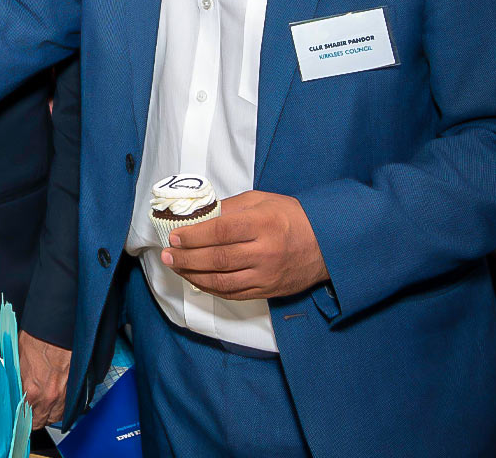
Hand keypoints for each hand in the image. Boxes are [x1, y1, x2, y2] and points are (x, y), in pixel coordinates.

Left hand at [17, 331, 69, 428]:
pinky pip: (66, 408)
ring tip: (40, 405)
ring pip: (54, 417)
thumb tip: (10, 390)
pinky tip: (53, 399)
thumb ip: (15, 381)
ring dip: (46, 413)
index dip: (18, 418)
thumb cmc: (37, 339)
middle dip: (32, 418)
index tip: (15, 416)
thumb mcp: (16, 361)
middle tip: (26, 411)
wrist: (56, 328)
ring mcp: (64, 395)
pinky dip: (59, 406)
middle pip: (39, 421)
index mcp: (31, 390)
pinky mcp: (74, 390)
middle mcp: (49, 396)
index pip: (22, 418)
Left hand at [161, 190, 329, 298]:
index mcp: (263, 224)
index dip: (194, 235)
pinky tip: (197, 279)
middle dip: (186, 258)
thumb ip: (229, 207)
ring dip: (194, 275)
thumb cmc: (291, 217)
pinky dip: (211, 288)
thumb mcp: (261, 201)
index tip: (175, 236)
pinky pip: (233, 294)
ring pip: (223, 281)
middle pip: (218, 258)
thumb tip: (198, 214)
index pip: (220, 231)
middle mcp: (265, 252)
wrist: (327, 244)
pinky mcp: (268, 290)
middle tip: (167, 255)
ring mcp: (267, 275)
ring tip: (176, 267)